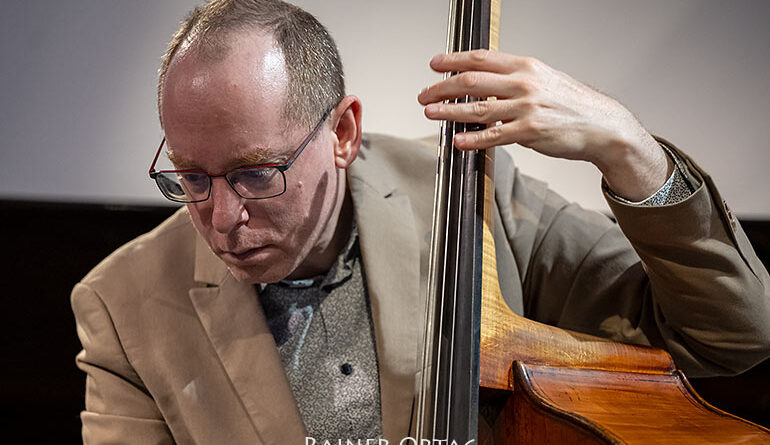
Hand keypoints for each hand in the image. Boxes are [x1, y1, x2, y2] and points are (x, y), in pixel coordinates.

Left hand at [417, 50, 670, 200]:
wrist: (603, 125)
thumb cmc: (572, 105)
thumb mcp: (544, 81)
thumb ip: (513, 81)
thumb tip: (483, 84)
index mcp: (526, 66)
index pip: (481, 58)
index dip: (453, 60)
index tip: (435, 65)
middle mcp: (524, 83)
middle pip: (472, 80)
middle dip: (442, 87)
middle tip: (425, 93)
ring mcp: (526, 107)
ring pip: (477, 107)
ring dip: (449, 111)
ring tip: (431, 113)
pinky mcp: (530, 131)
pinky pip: (493, 136)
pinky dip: (472, 139)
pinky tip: (458, 141)